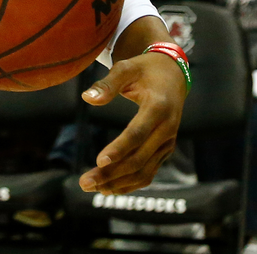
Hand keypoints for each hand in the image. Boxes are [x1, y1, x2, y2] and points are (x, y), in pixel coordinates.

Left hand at [79, 53, 186, 194]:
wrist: (172, 74)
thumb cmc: (144, 69)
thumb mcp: (126, 68)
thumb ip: (107, 84)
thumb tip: (87, 98)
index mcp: (159, 108)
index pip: (137, 134)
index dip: (119, 149)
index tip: (99, 162)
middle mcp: (167, 129)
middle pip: (138, 159)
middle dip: (111, 174)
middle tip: (84, 183)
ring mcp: (168, 142)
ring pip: (144, 171)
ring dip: (118, 183)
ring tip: (92, 187)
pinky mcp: (165, 150)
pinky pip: (149, 171)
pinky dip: (130, 183)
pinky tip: (110, 188)